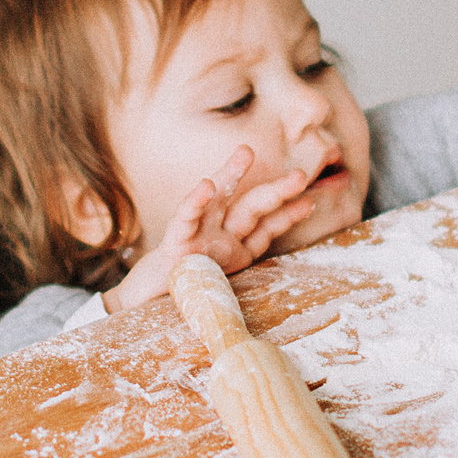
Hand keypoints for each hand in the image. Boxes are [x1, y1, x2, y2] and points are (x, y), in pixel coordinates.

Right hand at [101, 147, 317, 313]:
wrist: (148, 305)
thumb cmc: (189, 288)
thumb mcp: (226, 282)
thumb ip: (246, 269)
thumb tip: (279, 259)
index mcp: (235, 247)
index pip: (266, 228)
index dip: (287, 216)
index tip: (309, 203)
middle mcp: (219, 236)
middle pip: (250, 208)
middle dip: (275, 191)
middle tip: (300, 175)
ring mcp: (197, 235)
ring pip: (217, 201)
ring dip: (230, 176)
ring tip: (245, 153)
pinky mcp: (174, 242)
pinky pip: (185, 219)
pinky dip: (195, 203)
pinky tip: (205, 185)